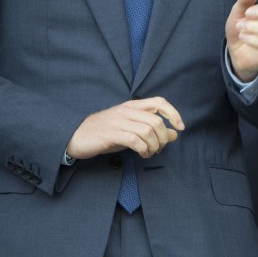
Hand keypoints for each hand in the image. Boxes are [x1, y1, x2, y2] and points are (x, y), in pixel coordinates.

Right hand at [66, 96, 184, 159]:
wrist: (77, 135)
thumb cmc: (106, 133)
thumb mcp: (131, 129)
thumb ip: (152, 130)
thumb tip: (174, 134)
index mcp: (132, 106)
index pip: (159, 102)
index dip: (173, 113)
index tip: (180, 127)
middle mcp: (127, 111)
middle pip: (156, 121)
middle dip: (163, 138)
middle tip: (159, 149)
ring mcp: (119, 122)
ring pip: (147, 131)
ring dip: (154, 146)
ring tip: (150, 153)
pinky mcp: (111, 134)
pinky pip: (135, 140)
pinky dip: (144, 149)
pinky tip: (143, 154)